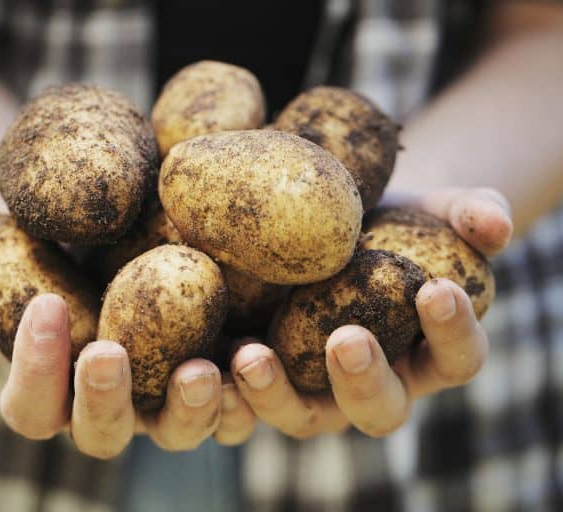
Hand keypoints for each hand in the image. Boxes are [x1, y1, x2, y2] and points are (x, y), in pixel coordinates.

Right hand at [0, 244, 249, 457]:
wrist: (105, 236)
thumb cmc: (42, 250)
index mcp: (50, 390)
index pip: (30, 404)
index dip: (31, 367)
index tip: (43, 305)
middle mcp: (107, 408)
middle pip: (102, 434)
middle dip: (103, 400)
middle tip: (107, 352)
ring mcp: (163, 402)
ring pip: (175, 434)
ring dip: (188, 411)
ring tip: (200, 369)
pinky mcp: (214, 382)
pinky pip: (233, 410)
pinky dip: (245, 395)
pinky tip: (252, 356)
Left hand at [225, 187, 512, 439]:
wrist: (338, 222)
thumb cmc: (397, 221)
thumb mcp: (437, 209)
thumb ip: (474, 212)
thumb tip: (494, 222)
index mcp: (427, 352)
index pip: (457, 357)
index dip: (452, 330)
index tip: (436, 287)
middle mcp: (375, 384)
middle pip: (379, 408)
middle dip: (364, 379)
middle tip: (347, 338)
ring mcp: (315, 387)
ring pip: (302, 416)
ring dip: (276, 395)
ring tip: (251, 356)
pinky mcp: (264, 375)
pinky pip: (244, 399)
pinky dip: (226, 389)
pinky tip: (203, 359)